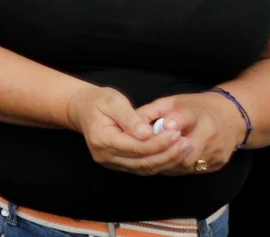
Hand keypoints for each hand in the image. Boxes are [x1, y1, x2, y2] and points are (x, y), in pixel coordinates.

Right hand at [65, 85, 186, 175]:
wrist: (84, 109)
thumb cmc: (99, 101)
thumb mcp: (113, 101)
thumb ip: (130, 117)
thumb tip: (147, 133)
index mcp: (102, 139)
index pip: (136, 147)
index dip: (158, 143)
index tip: (176, 133)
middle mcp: (105, 156)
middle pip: (142, 161)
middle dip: (167, 154)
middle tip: (186, 142)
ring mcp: (111, 163)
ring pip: (144, 168)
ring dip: (167, 160)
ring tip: (185, 148)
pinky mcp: (119, 165)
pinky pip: (142, 168)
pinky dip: (160, 162)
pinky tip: (174, 153)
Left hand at [133, 94, 247, 176]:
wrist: (230, 117)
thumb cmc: (195, 108)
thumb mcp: (173, 102)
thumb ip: (151, 112)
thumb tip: (130, 124)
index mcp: (198, 113)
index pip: (186, 117)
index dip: (174, 122)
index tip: (164, 124)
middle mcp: (210, 133)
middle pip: (186, 149)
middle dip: (164, 152)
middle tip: (145, 152)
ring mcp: (216, 150)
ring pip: (187, 164)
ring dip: (167, 163)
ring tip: (151, 159)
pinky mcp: (218, 163)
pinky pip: (193, 171)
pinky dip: (177, 169)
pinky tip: (165, 164)